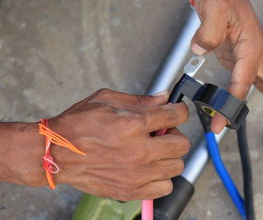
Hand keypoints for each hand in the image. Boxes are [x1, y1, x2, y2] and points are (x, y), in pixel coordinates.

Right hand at [47, 89, 188, 200]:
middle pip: (182, 143)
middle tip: (161, 132)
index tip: (177, 111)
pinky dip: (162, 178)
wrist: (55, 153)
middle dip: (175, 134)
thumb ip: (139, 99)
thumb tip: (163, 96)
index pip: (175, 115)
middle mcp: (139, 151)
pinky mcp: (131, 190)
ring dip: (169, 156)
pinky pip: (165, 187)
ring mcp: (137, 174)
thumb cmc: (77, 126)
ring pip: (177, 166)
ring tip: (154, 151)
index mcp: (134, 124)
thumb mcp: (107, 100)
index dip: (180, 110)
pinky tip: (150, 169)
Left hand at [192, 0, 262, 138]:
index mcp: (253, 46)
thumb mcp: (212, 8)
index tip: (219, 122)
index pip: (246, 82)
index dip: (232, 104)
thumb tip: (200, 49)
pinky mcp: (244, 58)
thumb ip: (208, 31)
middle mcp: (258, 54)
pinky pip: (260, 80)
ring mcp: (253, 57)